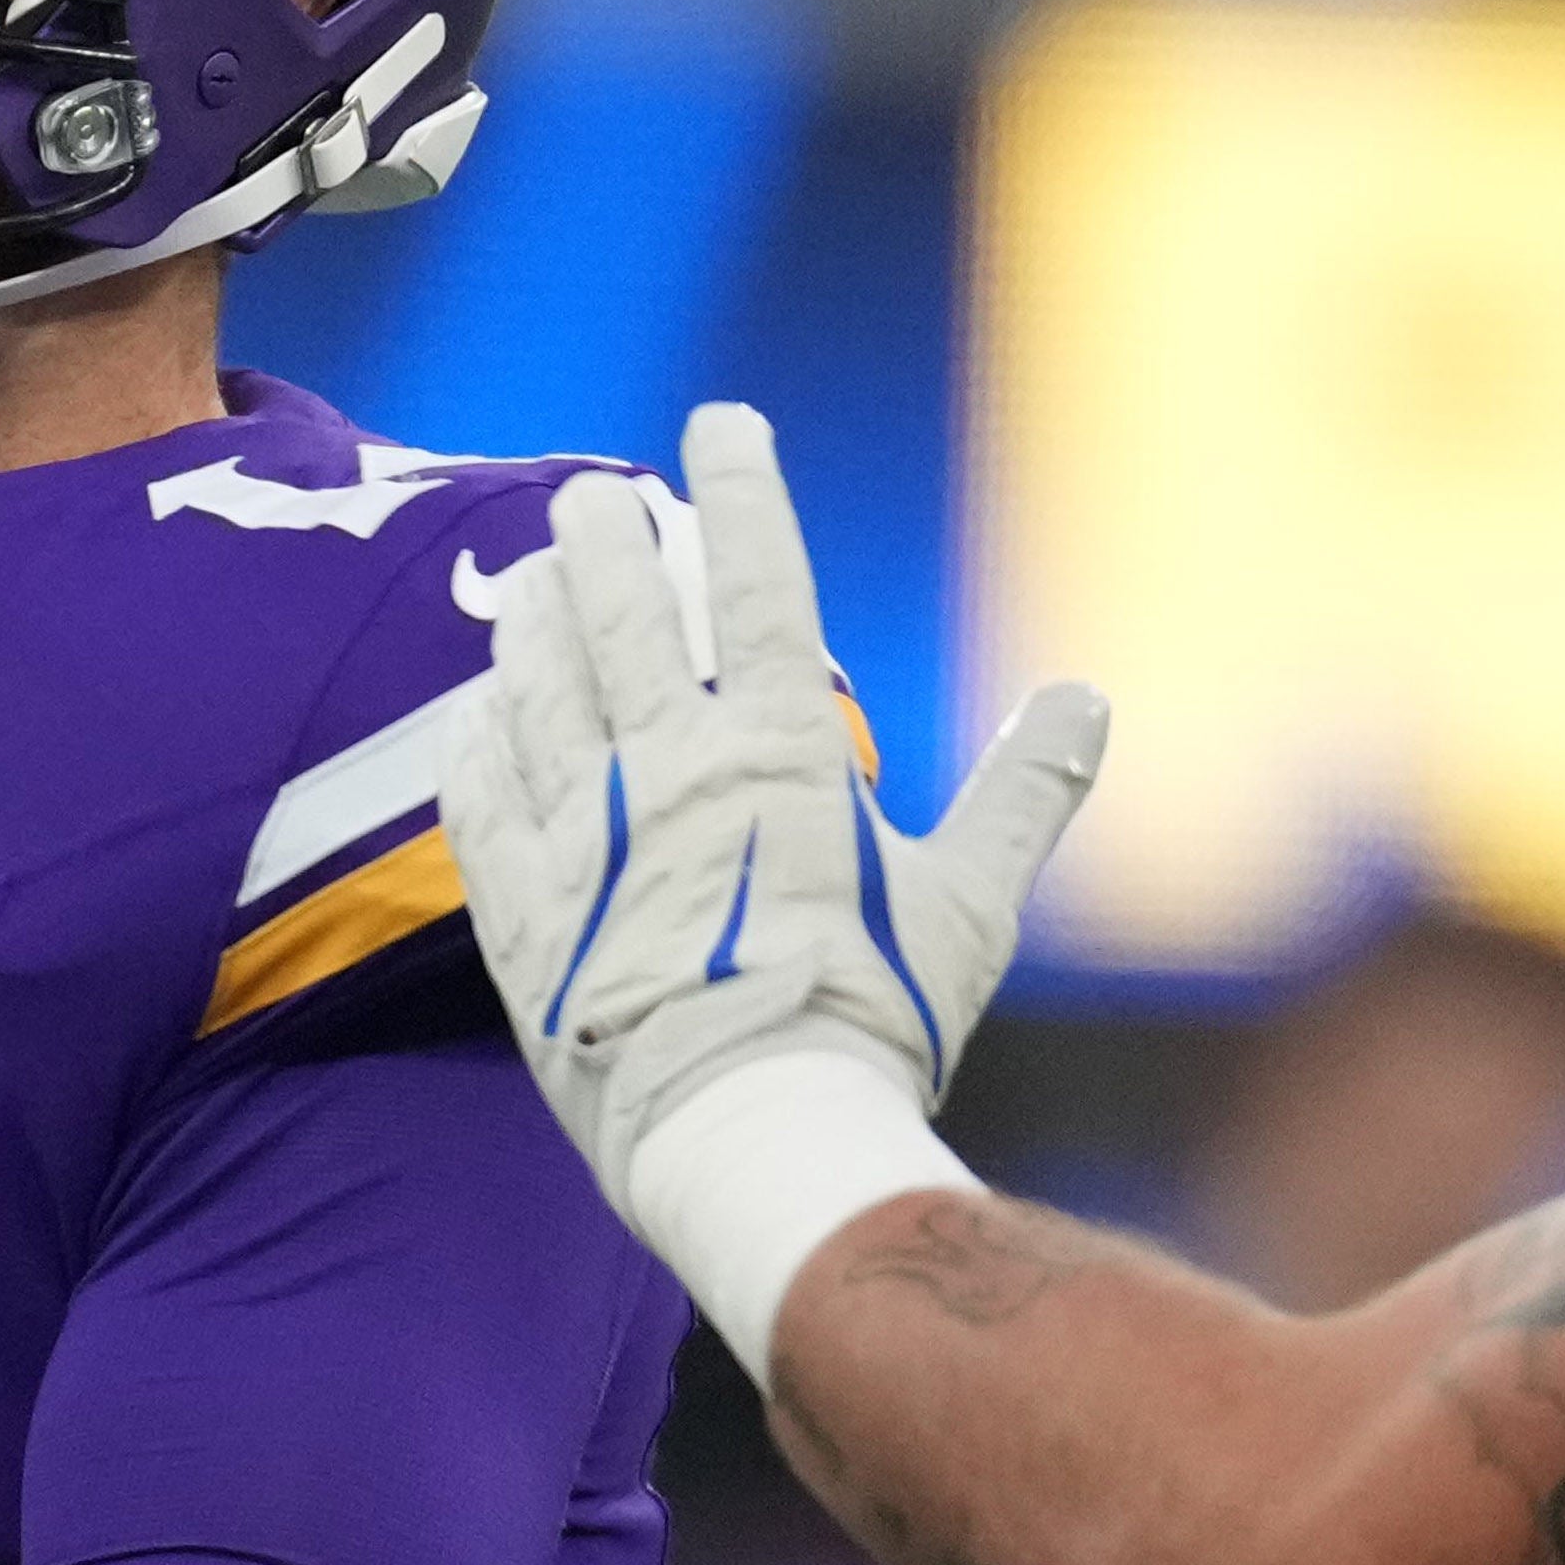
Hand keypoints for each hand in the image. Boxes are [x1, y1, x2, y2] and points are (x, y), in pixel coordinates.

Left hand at [446, 399, 1100, 1233]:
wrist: (759, 1139)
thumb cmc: (878, 1023)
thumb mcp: (972, 904)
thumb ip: (1026, 792)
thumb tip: (1088, 699)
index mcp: (782, 755)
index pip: (754, 582)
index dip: (737, 491)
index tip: (721, 424)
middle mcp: (670, 772)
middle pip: (618, 613)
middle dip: (604, 538)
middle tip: (593, 499)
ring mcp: (584, 837)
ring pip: (537, 688)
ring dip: (531, 622)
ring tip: (529, 582)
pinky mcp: (523, 913)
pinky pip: (481, 801)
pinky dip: (477, 743)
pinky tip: (475, 715)